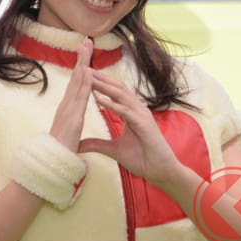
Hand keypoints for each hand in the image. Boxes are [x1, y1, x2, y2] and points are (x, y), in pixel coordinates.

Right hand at [49, 37, 93, 151]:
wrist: (52, 163)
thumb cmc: (61, 149)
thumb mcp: (69, 130)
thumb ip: (71, 120)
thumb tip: (73, 116)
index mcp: (69, 106)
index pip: (77, 82)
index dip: (82, 66)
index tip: (85, 51)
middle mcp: (67, 104)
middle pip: (76, 76)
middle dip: (82, 57)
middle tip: (87, 40)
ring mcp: (69, 109)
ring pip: (78, 82)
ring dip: (83, 63)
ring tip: (88, 48)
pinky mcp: (73, 117)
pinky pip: (80, 97)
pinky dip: (85, 83)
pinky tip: (89, 71)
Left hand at [79, 71, 183, 187]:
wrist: (161, 171)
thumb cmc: (142, 159)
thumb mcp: (114, 150)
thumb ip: (97, 144)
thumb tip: (79, 144)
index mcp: (131, 113)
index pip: (114, 93)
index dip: (100, 84)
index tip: (84, 76)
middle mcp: (137, 110)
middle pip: (117, 88)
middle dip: (101, 78)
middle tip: (84, 68)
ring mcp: (142, 115)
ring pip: (121, 95)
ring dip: (104, 86)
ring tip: (89, 78)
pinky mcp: (144, 124)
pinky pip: (125, 111)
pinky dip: (111, 104)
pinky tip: (98, 99)